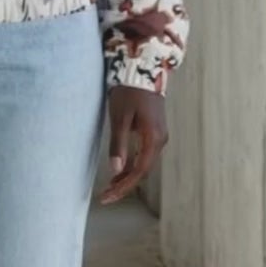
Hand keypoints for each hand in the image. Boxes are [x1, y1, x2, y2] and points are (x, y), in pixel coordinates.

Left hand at [99, 85, 167, 203]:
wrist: (143, 69)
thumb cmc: (129, 92)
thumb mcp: (120, 118)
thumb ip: (119, 145)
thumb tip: (115, 170)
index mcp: (153, 138)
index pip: (139, 171)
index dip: (123, 186)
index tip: (108, 197)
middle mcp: (160, 140)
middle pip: (142, 170)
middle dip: (124, 185)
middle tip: (105, 197)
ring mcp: (158, 136)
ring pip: (143, 163)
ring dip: (127, 176)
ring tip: (109, 187)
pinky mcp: (153, 131)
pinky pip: (144, 154)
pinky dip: (131, 165)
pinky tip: (119, 171)